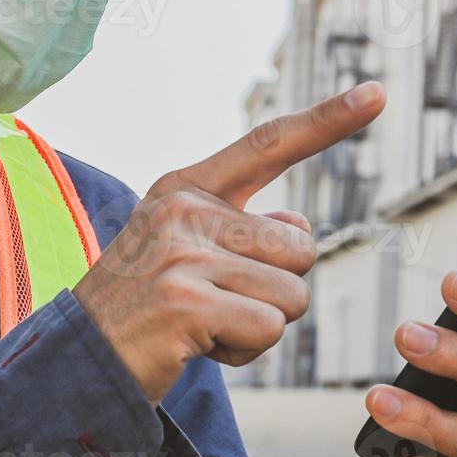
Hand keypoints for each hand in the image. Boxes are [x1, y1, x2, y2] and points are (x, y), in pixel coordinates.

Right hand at [75, 82, 386, 401]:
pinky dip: (245, 351)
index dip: (327, 120)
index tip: (376, 93)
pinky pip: (268, 331)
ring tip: (205, 325)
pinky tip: (200, 346)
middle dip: (277, 289)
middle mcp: (185, 211)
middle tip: (217, 303)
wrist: (79, 363)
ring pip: (292, 296)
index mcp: (186, 187)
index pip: (268, 143)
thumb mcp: (184, 248)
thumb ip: (241, 227)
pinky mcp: (186, 303)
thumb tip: (299, 223)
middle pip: (301, 247)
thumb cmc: (145, 308)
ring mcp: (184, 255)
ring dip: (261, 325)